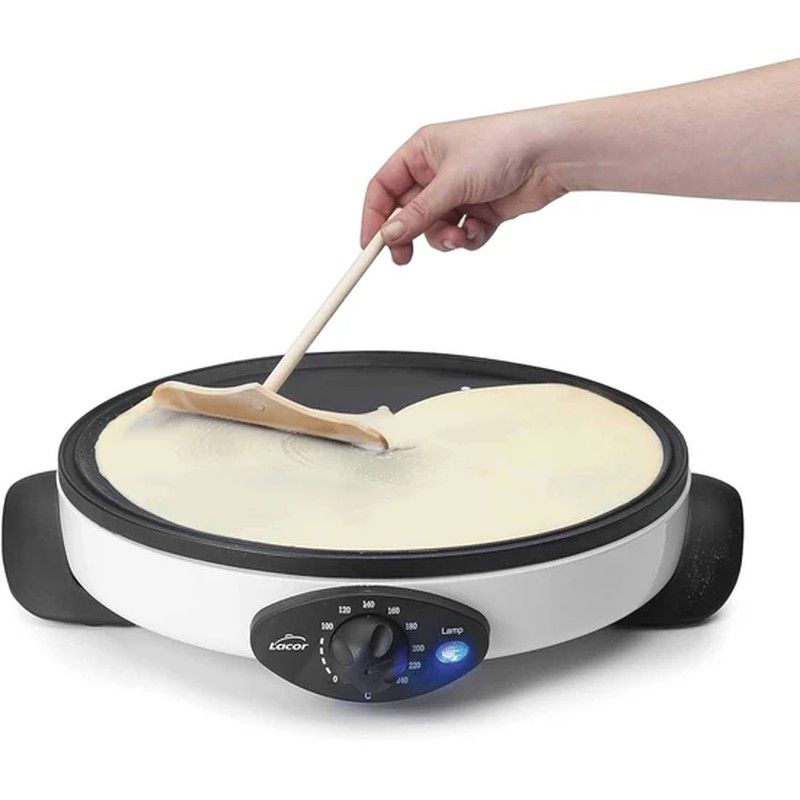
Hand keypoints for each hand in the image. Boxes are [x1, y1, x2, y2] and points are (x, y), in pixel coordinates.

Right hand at [360, 111, 567, 263]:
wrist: (550, 155)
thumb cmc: (502, 147)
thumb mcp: (452, 183)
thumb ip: (418, 214)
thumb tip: (388, 236)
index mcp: (422, 151)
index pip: (384, 187)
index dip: (374, 217)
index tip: (371, 245)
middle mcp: (436, 171)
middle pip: (407, 214)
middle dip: (409, 236)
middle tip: (404, 258)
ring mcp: (459, 192)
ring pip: (435, 229)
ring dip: (444, 238)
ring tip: (460, 236)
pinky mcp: (480, 210)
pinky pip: (461, 234)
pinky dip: (468, 237)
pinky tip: (481, 228)